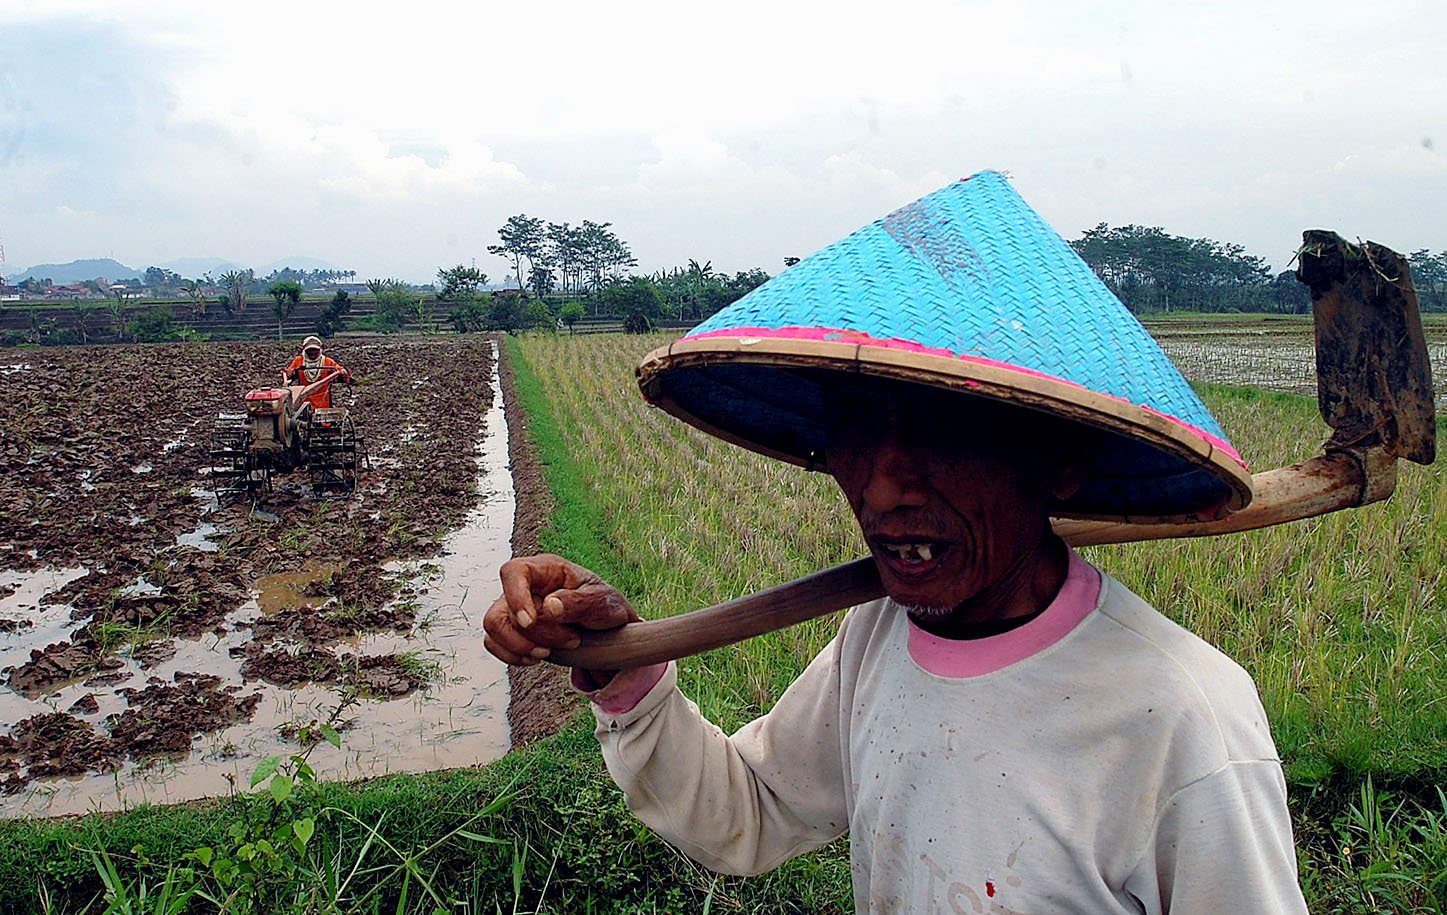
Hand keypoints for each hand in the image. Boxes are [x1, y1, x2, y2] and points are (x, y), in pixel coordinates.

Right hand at [483, 554, 639, 666]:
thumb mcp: (603, 602)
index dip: (515, 596)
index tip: (531, 622)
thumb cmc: (604, 606)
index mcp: (546, 569)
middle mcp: (524, 586)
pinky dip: (513, 656)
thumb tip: (550, 606)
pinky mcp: (510, 628)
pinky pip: (493, 643)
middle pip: (503, 610)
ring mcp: (513, 607)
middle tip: (571, 640)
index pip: (513, 571)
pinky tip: (536, 657)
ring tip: (552, 651)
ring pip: (494, 628)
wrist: (605, 628)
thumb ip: (579, 602)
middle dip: (534, 634)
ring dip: (522, 647)